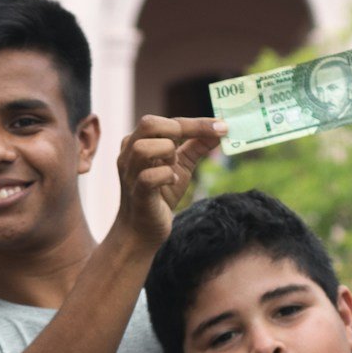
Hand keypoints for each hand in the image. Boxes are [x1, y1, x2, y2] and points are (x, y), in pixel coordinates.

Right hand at [113, 115, 224, 244]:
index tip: (222, 126)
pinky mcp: (136, 193)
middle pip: (148, 124)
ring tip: (173, 167)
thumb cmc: (160, 194)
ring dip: (167, 153)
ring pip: (144, 148)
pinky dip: (166, 176)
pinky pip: (149, 177)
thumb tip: (220, 128)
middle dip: (179, 130)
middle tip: (196, 143)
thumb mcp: (182, 165)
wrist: (143, 230)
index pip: (169, 122)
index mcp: (140, 141)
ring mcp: (129, 173)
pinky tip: (172, 182)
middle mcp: (129, 153)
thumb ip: (197, 145)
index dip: (198, 123)